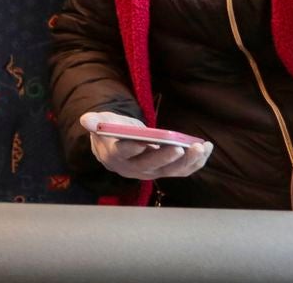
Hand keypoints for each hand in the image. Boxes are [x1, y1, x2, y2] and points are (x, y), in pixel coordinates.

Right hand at [81, 112, 213, 180]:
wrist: (115, 149)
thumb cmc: (111, 132)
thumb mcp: (101, 123)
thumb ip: (95, 121)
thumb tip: (86, 119)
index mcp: (116, 155)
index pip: (125, 152)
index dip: (134, 148)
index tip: (144, 142)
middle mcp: (134, 168)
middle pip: (151, 165)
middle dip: (166, 157)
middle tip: (180, 147)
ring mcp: (151, 172)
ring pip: (171, 170)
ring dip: (188, 161)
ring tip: (202, 146)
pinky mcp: (164, 171)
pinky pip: (182, 170)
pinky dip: (196, 162)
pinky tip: (206, 149)